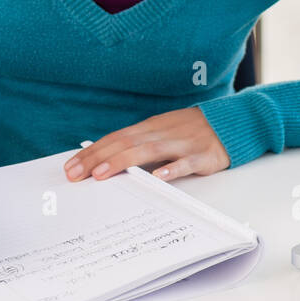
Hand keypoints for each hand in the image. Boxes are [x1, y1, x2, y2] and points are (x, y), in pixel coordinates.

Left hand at [63, 108, 229, 183]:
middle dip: (97, 159)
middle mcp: (160, 133)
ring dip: (122, 162)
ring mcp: (180, 143)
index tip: (70, 167)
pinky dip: (171, 169)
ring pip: (147, 151)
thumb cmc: (188, 132)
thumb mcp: (159, 134)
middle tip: (75, 175)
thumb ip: (137, 146)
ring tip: (101, 174)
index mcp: (148, 128)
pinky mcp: (201, 155)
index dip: (91, 153)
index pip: (113, 139)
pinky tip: (157, 177)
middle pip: (124, 144)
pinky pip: (185, 163)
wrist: (228, 123)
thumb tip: (106, 162)